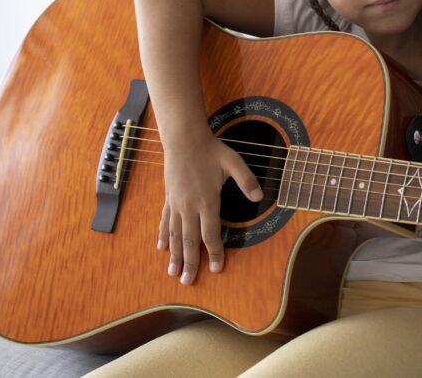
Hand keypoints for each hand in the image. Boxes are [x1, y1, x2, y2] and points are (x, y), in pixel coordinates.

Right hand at [157, 133, 262, 283]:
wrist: (184, 139)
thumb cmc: (211, 150)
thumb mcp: (233, 162)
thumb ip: (246, 179)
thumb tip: (260, 196)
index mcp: (207, 200)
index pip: (211, 233)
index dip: (215, 253)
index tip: (217, 269)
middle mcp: (189, 206)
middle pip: (190, 240)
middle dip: (190, 263)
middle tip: (189, 282)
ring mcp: (176, 204)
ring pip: (175, 235)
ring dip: (175, 255)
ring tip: (173, 274)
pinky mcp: (169, 199)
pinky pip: (165, 221)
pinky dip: (164, 236)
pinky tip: (161, 249)